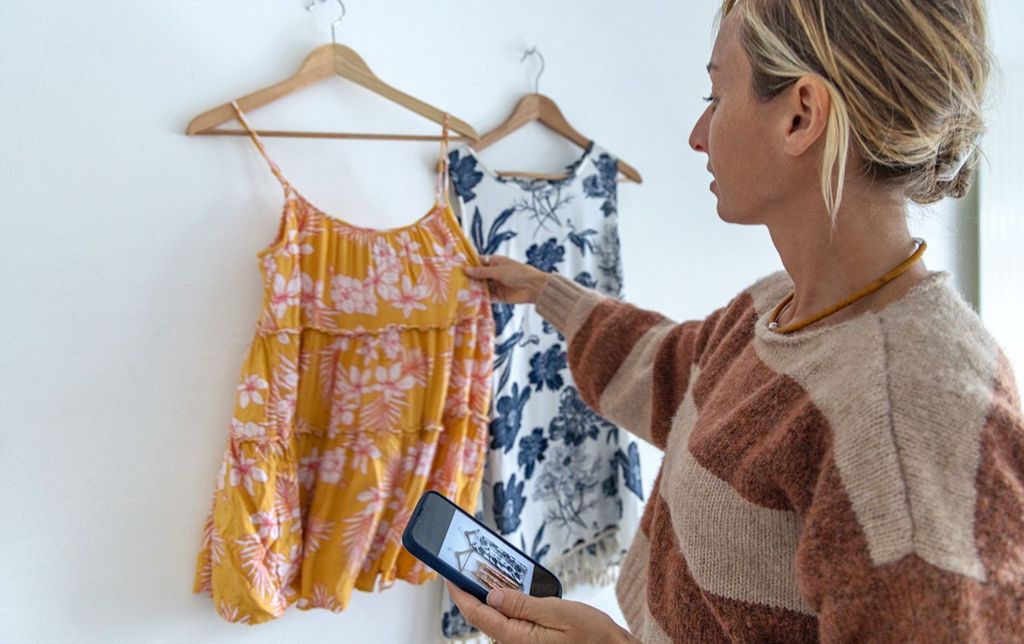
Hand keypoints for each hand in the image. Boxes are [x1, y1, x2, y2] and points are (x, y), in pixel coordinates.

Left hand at [446, 580, 638, 643]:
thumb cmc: (594, 637)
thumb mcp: (558, 613)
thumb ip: (523, 604)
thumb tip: (492, 596)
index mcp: (517, 639)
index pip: (477, 614)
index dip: (459, 592)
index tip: (448, 573)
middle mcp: (516, 643)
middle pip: (483, 615)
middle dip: (473, 589)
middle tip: (467, 564)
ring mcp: (523, 643)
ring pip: (496, 616)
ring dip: (490, 594)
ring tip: (487, 570)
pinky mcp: (532, 641)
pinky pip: (511, 620)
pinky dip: (507, 602)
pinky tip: (512, 586)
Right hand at [463, 255, 550, 304]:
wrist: (534, 287)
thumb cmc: (519, 273)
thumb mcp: (498, 270)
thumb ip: (482, 272)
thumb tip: (466, 269)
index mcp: (495, 262)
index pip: (479, 262)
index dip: (469, 265)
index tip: (456, 267)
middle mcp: (495, 273)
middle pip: (479, 276)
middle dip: (469, 279)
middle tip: (455, 282)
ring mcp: (497, 285)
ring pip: (482, 287)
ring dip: (474, 289)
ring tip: (460, 292)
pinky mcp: (499, 296)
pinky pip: (488, 297)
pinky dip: (481, 298)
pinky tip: (471, 300)